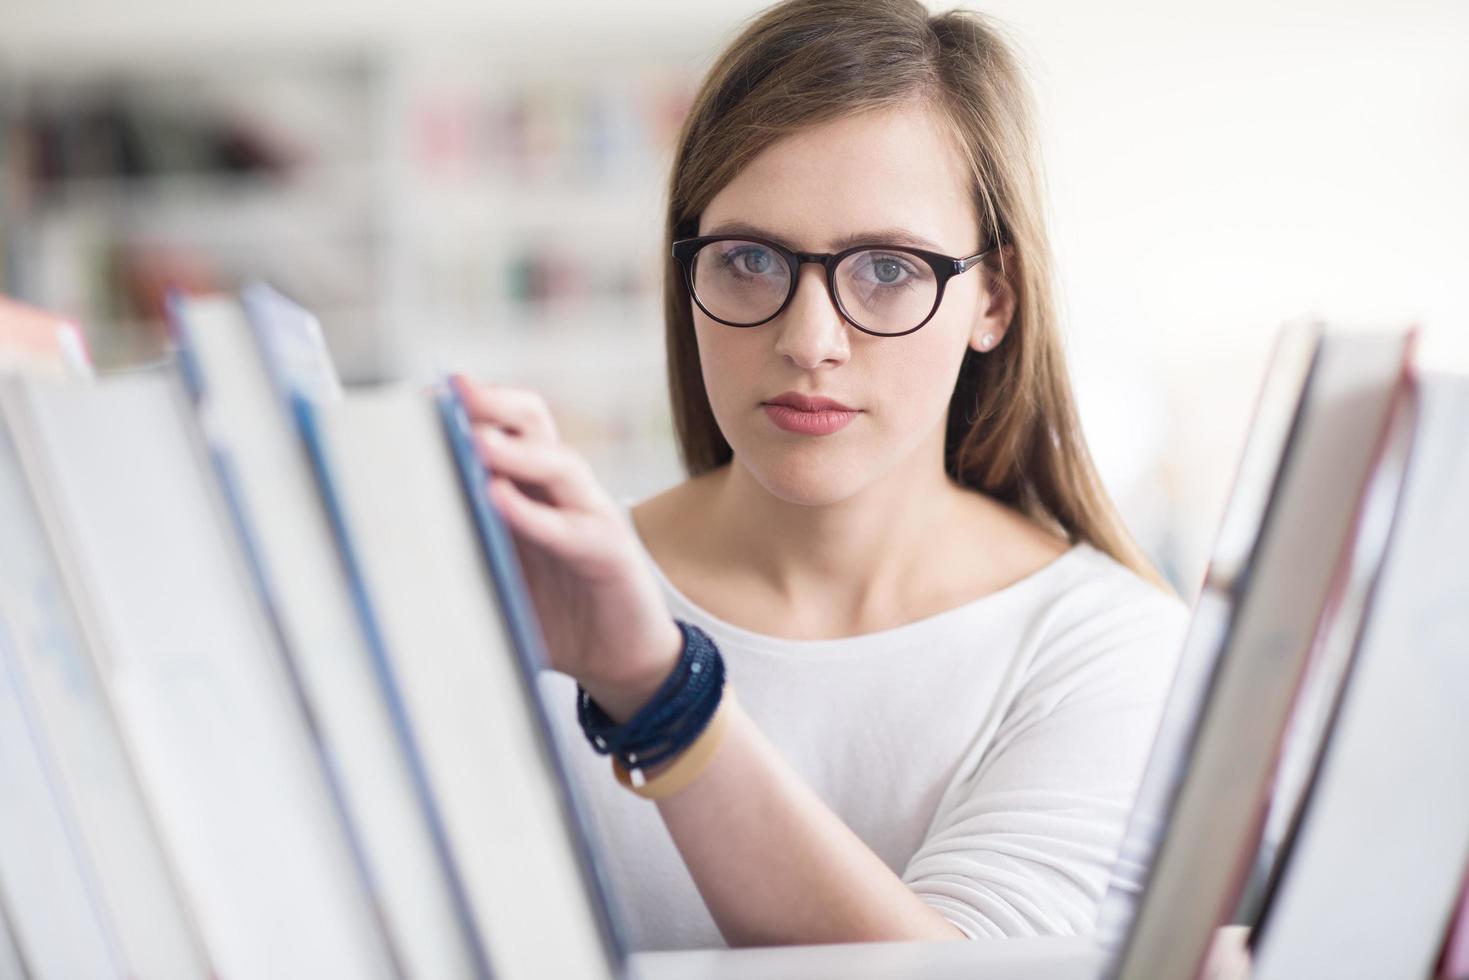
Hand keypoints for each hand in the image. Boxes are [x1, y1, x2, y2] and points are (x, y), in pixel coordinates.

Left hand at [452, 375, 682, 721]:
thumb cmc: (555, 617)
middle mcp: (562, 492)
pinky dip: (531, 513)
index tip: (423, 396)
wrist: (621, 661)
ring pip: (558, 463)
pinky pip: (570, 527)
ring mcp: (591, 516)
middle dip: (493, 403)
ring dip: (513, 450)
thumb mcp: (496, 579)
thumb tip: (383, 549)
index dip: (468, 406)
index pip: (504, 425)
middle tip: (451, 393)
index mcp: (531, 488)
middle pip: (534, 422)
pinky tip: (498, 501)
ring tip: (473, 441)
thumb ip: (458, 555)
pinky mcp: (610, 553)